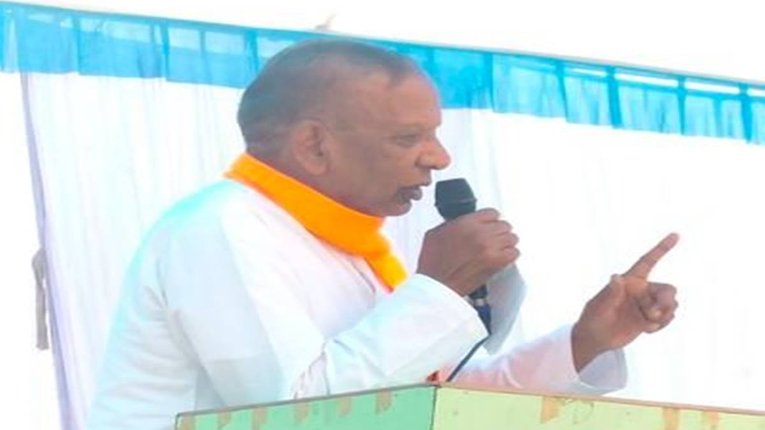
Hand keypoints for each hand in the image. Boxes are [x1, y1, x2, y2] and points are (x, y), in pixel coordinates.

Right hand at [417, 208, 518, 296]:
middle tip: (494, 236)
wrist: (437, 285)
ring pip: (512, 238)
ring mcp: (490, 249)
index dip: (490, 219)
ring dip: (506, 242)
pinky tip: (503, 256)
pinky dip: (510, 254)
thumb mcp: (435, 233)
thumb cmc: (433, 264)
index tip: (490, 223)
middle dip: (499, 230)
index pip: (491, 213)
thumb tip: (461, 222)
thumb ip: (453, 224)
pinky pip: (514, 253)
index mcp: (466, 223)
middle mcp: (481, 234)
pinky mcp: (496, 264)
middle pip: (504, 225)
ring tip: (499, 246)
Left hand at [572, 233, 678, 370]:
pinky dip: (662, 325)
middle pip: (668, 289)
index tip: (676, 234)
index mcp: (629, 281)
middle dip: (667, 301)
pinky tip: (646, 330)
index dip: (661, 248)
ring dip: (664, 315)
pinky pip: (669, 318)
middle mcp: (641, 290)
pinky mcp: (652, 318)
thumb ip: (610, 294)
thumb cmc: (592, 319)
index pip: (647, 261)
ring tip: (647, 323)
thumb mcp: (598, 307)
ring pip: (672, 304)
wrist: (596, 338)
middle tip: (654, 313)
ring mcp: (648, 304)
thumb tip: (616, 277)